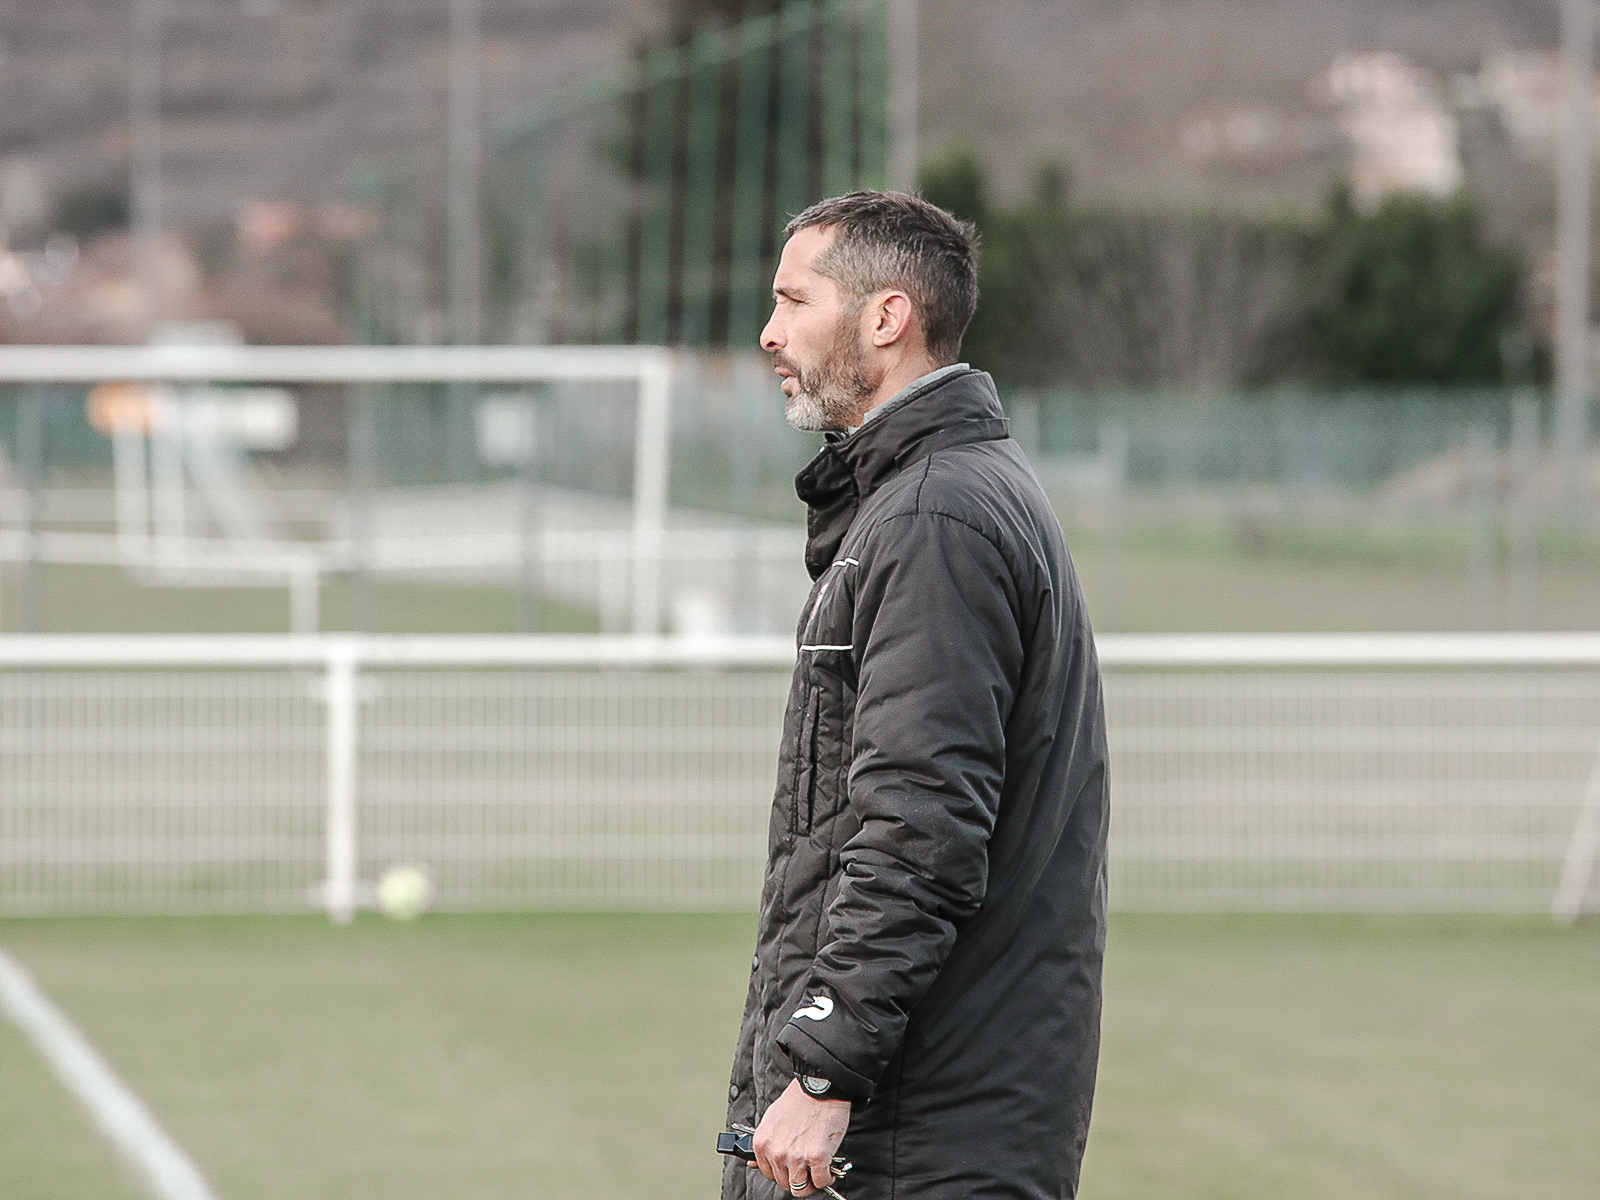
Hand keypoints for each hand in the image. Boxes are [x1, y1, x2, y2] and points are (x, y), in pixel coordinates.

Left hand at [750, 1078, 850, 1195]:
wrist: (819, 1088)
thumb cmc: (798, 1100)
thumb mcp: (771, 1119)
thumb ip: (766, 1143)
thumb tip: (754, 1163)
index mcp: (763, 1144)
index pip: (768, 1174)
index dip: (783, 1172)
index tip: (791, 1169)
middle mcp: (776, 1153)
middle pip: (785, 1183)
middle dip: (797, 1177)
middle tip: (807, 1169)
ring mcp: (796, 1157)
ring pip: (801, 1188)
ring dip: (811, 1182)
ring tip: (818, 1171)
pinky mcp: (817, 1158)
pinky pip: (821, 1181)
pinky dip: (826, 1178)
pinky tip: (828, 1167)